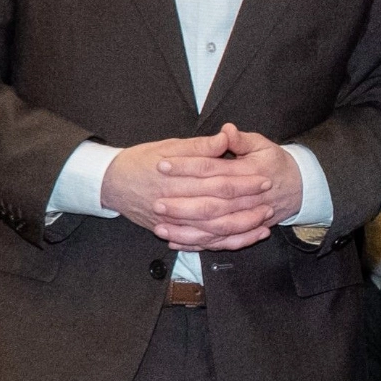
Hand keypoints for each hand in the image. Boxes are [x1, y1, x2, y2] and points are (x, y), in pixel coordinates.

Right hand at [101, 131, 251, 238]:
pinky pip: (199, 244)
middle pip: (216, 208)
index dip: (242, 181)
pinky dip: (222, 243)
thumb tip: (226, 137)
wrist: (111, 183)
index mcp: (175, 178)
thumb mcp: (169, 146)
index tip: (264, 178)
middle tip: (269, 202)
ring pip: (210, 231)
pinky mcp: (169, 232)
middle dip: (245, 207)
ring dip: (239, 229)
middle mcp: (172, 203)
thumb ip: (199, 146)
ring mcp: (170, 222)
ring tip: (263, 223)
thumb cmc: (141, 160)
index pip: (216, 181)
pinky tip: (242, 239)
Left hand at [150, 123, 302, 252]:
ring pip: (212, 229)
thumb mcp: (262, 145)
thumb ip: (241, 140)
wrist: (298, 188)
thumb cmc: (275, 164)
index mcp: (249, 172)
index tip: (162, 164)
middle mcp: (247, 199)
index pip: (212, 169)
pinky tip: (175, 242)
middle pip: (210, 205)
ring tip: (159, 227)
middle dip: (181, 205)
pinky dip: (197, 244)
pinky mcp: (242, 232)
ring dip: (185, 230)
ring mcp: (245, 218)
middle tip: (156, 202)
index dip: (186, 166)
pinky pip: (218, 243)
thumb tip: (226, 130)